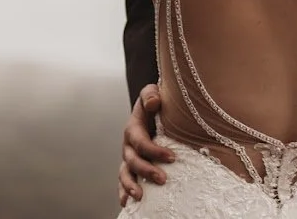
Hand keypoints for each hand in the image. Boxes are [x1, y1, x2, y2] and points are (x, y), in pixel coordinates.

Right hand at [117, 84, 175, 206]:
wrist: (152, 110)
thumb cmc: (154, 103)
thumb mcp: (152, 92)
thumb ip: (151, 94)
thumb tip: (153, 102)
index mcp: (133, 128)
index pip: (141, 142)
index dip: (154, 151)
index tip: (172, 157)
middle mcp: (128, 145)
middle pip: (132, 161)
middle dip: (146, 171)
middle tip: (163, 179)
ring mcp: (128, 158)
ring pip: (125, 174)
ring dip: (131, 186)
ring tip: (140, 197)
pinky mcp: (132, 168)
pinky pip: (124, 181)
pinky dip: (123, 193)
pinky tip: (126, 204)